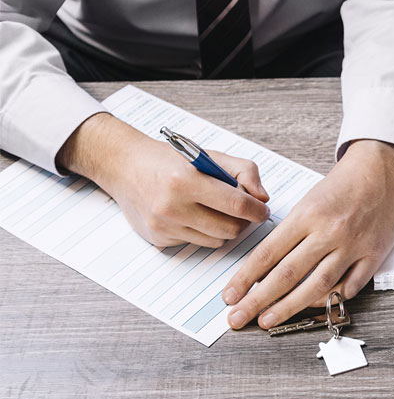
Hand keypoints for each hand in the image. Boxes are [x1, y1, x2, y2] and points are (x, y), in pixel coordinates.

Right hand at [56, 113, 270, 247]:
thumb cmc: (172, 161)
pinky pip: (196, 243)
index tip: (263, 210)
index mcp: (187, 181)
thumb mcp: (209, 155)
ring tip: (218, 211)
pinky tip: (193, 215)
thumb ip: (244, 171)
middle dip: (243, 221)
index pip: (236, 205)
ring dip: (224, 228)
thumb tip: (263, 198)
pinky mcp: (158, 239)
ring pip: (216, 240)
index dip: (257, 211)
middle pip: (230, 229)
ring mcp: (163, 226)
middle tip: (242, 210)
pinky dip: (203, 232)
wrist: (126, 167)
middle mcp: (172, 207)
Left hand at [222, 139, 393, 329]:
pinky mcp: (374, 254)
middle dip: (258, 300)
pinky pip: (351, 286)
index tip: (230, 295)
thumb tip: (267, 266)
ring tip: (268, 320)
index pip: (268, 252)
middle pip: (287, 274)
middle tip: (238, 317)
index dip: (245, 278)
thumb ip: (292, 232)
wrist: (381, 168)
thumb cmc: (343, 183)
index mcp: (308, 214)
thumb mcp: (309, 199)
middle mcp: (329, 231)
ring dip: (289, 307)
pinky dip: (332, 298)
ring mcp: (353, 245)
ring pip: (317, 285)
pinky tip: (314, 306)